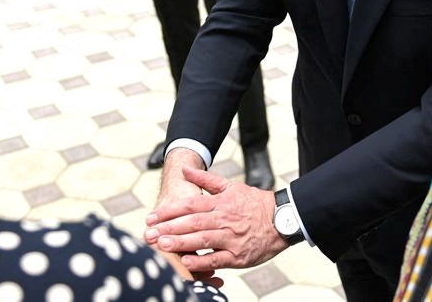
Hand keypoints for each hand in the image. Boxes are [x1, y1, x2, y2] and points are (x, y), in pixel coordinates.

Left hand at [145, 166, 287, 271]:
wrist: (282, 219)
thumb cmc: (254, 203)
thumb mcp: (231, 186)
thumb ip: (206, 179)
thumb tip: (185, 169)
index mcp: (220, 202)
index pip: (190, 205)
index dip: (169, 211)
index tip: (152, 217)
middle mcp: (223, 219)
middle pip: (192, 222)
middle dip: (169, 227)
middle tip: (150, 233)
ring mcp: (231, 238)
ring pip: (202, 239)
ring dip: (181, 242)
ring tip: (162, 244)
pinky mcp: (238, 255)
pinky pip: (217, 259)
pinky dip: (201, 261)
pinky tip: (186, 261)